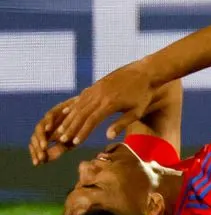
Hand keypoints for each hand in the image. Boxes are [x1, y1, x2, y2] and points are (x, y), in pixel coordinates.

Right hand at [29, 63, 155, 163]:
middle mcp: (100, 95)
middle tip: (61, 139)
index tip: (75, 142)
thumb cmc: (143, 95)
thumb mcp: (136, 111)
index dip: (82, 132)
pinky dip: (72, 106)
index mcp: (110, 103)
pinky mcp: (96, 85)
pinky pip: (81, 97)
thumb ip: (122, 123)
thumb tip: (108, 136)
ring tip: (60, 130)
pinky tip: (65, 113)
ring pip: (78, 105)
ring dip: (68, 118)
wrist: (144, 72)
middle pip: (81, 114)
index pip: (92, 120)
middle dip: (71, 127)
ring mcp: (96, 88)